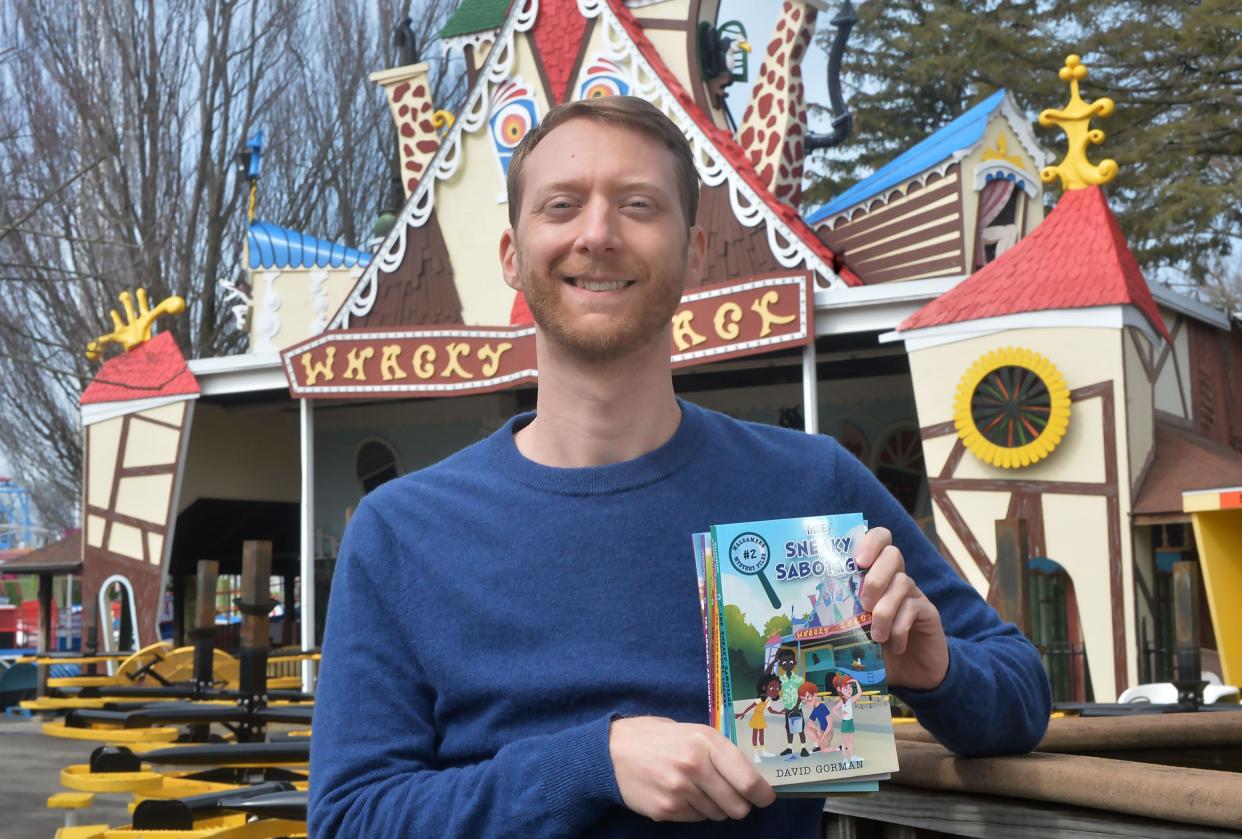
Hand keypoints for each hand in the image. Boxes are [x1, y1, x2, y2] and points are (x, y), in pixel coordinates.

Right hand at [609, 716, 774, 821]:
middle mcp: (694, 767)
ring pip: (718, 815)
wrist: (611, 751)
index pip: (747, 779)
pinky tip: (680, 794)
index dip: (762, 794)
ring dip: (715, 807)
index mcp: (705, 742)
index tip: (765, 797)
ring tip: (697, 788)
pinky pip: (696, 819)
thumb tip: (751, 776)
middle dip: (739, 804)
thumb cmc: (657, 737)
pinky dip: (694, 811)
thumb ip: (719, 751)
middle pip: (737, 806)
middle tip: (731, 796)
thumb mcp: (691, 731)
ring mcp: (679, 791)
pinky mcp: (666, 810)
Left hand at [855, 527, 948, 690]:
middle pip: (893, 554)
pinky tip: (894, 645)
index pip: (879, 539)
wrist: (913, 673)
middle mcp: (897, 579)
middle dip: (875, 576)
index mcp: (878, 575)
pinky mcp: (928, 613)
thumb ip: (841, 616)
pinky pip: (914, 608)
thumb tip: (808, 614)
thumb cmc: (878, 648)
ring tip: (876, 635)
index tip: (857, 561)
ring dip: (884, 610)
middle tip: (864, 603)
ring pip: (903, 582)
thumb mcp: (855, 630)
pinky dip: (900, 626)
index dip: (870, 542)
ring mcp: (915, 595)